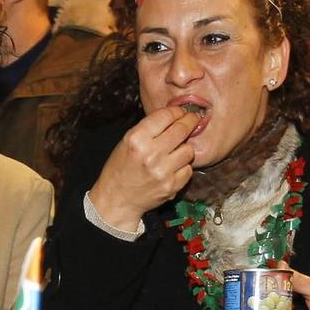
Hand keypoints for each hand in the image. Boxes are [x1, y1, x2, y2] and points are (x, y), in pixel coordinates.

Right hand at [87, 105, 200, 231]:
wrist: (117, 199)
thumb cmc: (121, 168)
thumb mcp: (127, 141)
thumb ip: (149, 128)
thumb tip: (174, 115)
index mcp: (137, 139)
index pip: (166, 116)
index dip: (177, 111)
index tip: (181, 112)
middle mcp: (151, 154)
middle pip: (182, 129)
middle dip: (190, 121)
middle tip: (192, 120)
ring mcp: (163, 171)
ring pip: (189, 150)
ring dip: (185, 148)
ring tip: (177, 150)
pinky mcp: (172, 186)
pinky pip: (188, 170)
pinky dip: (183, 167)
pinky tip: (173, 167)